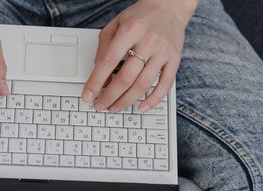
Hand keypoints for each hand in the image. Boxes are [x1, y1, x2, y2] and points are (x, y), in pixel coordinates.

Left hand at [81, 0, 197, 112]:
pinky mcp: (174, 60)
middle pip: (126, 77)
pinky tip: (141, 108)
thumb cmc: (139, 17)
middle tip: (100, 105)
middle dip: (110, 96)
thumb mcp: (115, 25)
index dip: (96, 81)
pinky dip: (153, 100)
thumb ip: (104, 49)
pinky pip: (165, 85)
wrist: (169, 6)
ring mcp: (163, 52)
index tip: (88, 96)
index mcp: (130, 30)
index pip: (108, 61)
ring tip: (114, 108)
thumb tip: (100, 78)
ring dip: (126, 101)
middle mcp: (148, 41)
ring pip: (143, 85)